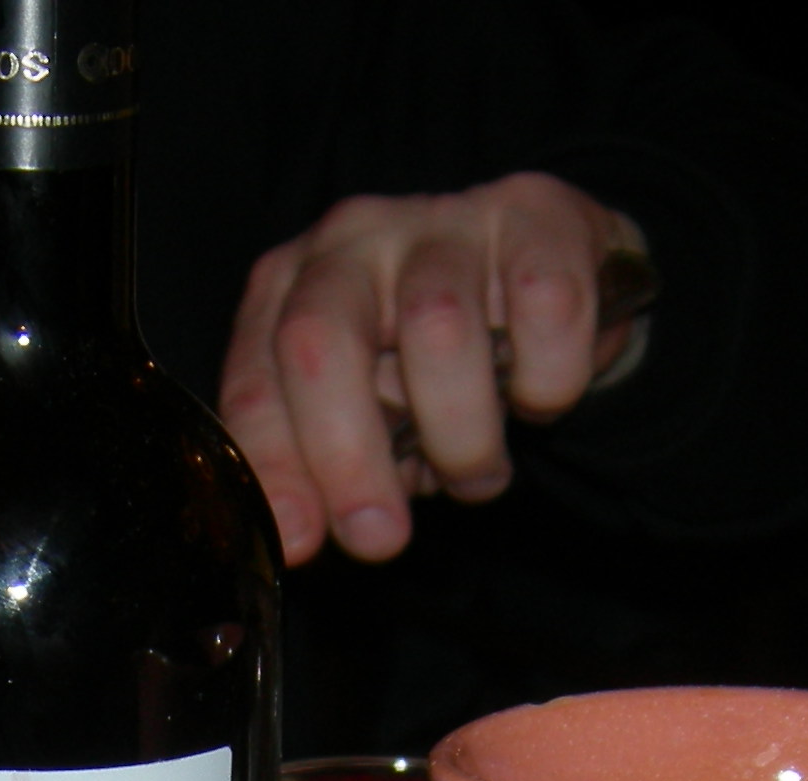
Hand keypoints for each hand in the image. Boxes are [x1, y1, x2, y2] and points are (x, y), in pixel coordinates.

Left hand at [219, 173, 647, 566]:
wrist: (548, 287)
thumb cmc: (432, 366)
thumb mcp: (368, 420)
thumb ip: (327, 468)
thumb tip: (302, 534)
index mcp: (290, 291)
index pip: (258, 378)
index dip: (274, 463)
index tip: (303, 539)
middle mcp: (352, 241)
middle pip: (322, 339)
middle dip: (347, 455)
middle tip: (380, 535)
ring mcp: (441, 219)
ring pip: (436, 329)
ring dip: (462, 435)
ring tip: (476, 473)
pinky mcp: (535, 214)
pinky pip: (543, 304)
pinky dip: (547, 378)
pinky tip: (539, 396)